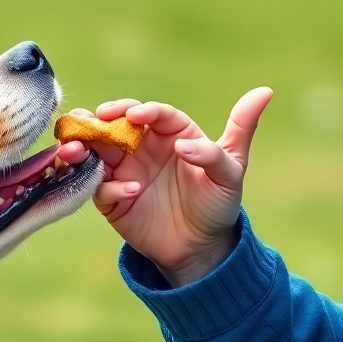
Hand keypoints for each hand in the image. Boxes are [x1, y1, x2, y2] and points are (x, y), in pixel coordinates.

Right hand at [59, 88, 271, 285]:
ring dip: (83, 146)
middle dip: (99, 120)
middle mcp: (143, 146)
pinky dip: (107, 186)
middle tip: (94, 120)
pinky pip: (99, 187)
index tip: (135, 115)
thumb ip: (241, 130)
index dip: (141, 110)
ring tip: (79, 149)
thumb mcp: (233, 169)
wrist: (202, 248)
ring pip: (95, 150)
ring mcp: (124, 170)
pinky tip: (129, 192)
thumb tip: (263, 93)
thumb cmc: (218, 203)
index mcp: (171, 132)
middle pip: (115, 125)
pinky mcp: (111, 198)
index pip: (152, 114)